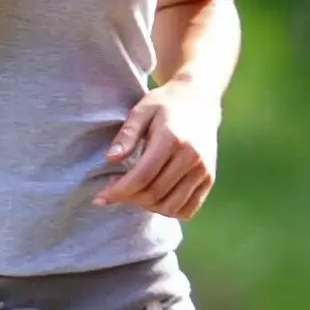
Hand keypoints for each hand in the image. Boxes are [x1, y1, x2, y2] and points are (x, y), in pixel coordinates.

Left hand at [95, 83, 219, 216]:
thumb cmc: (165, 104)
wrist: (199, 99)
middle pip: (154, 194)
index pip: (141, 177)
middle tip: (115, 189)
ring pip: (170, 207)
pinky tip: (154, 197)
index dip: (118, 192)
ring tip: (135, 192)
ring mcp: (203, 170)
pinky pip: (187, 209)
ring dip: (147, 206)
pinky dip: (168, 210)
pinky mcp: (209, 179)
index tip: (100, 198)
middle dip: (128, 198)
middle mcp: (191, 157)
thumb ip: (126, 134)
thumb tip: (111, 159)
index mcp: (172, 139)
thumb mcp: (142, 110)